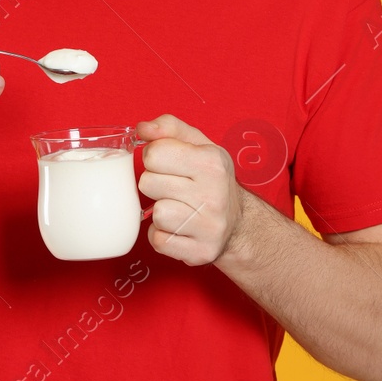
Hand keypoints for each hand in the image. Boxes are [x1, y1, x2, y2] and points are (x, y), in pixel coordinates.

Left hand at [135, 114, 246, 265]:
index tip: (169, 164)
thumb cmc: (211, 179)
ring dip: (160, 211)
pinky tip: (178, 228)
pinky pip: (159, 241)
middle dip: (156, 184)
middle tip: (174, 187)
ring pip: (155, 214)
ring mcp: (209, 226)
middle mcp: (214, 194)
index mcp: (211, 162)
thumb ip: (169, 128)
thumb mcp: (198, 144)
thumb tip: (143, 128)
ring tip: (178, 208)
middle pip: (148, 183)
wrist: (239, 223)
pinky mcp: (200, 252)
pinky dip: (162, 235)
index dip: (154, 157)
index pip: (154, 153)